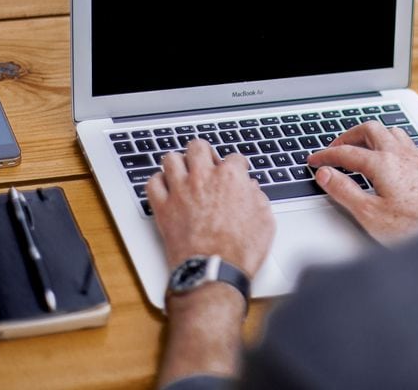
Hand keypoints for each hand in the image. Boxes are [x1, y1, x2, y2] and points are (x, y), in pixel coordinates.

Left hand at [147, 140, 274, 278]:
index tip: (237, 172)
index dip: (238, 166)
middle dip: (204, 153)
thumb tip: (252, 189)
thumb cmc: (240, 250)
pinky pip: (152, 183)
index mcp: (231, 177)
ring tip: (184, 173)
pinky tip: (166, 189)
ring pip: (171, 159)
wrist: (214, 271)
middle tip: (207, 164)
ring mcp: (180, 191)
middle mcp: (203, 178)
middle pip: (198, 146)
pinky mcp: (163, 208)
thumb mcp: (265, 221)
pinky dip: (158, 183)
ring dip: (179, 163)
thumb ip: (258, 198)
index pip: (234, 157)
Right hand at [308, 121, 417, 244]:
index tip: (315, 161)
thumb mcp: (369, 214)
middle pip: (369, 130)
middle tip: (335, 149)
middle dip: (348, 136)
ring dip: (370, 135)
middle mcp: (399, 154)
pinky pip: (403, 141)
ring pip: (389, 131)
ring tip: (359, 147)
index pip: (346, 152)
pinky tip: (388, 155)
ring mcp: (415, 158)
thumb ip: (344, 191)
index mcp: (382, 163)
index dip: (326, 155)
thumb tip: (325, 174)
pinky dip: (388, 141)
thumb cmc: (414, 227)